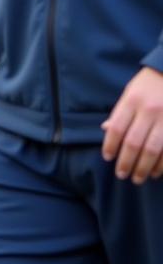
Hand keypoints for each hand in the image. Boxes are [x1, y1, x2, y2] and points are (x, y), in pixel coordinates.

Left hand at [101, 66, 162, 184]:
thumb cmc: (149, 85)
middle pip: (133, 142)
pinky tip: (156, 172)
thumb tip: (105, 130)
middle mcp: (149, 111)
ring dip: (144, 168)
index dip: (110, 145)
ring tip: (138, 178)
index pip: (116, 128)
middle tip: (122, 175)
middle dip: (126, 162)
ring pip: (153, 150)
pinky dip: (162, 164)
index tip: (108, 158)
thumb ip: (119, 113)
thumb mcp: (130, 93)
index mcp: (132, 101)